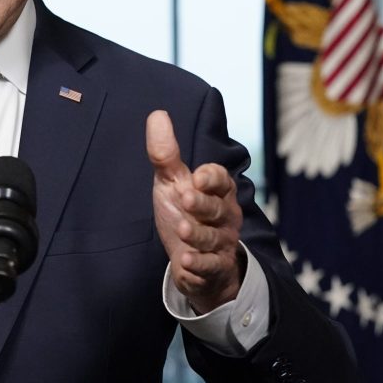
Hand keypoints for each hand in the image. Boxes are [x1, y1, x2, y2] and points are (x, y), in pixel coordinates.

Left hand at [146, 110, 244, 313]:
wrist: (192, 259)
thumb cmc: (184, 213)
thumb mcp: (172, 183)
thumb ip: (166, 154)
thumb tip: (157, 114)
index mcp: (217, 192)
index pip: (221, 180)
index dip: (211, 178)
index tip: (196, 176)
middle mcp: (225, 216)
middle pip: (218, 209)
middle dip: (203, 204)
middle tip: (186, 199)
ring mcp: (222, 244)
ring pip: (214, 239)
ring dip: (199, 235)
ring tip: (183, 230)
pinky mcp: (214, 268)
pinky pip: (211, 267)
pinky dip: (199, 265)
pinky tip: (186, 262)